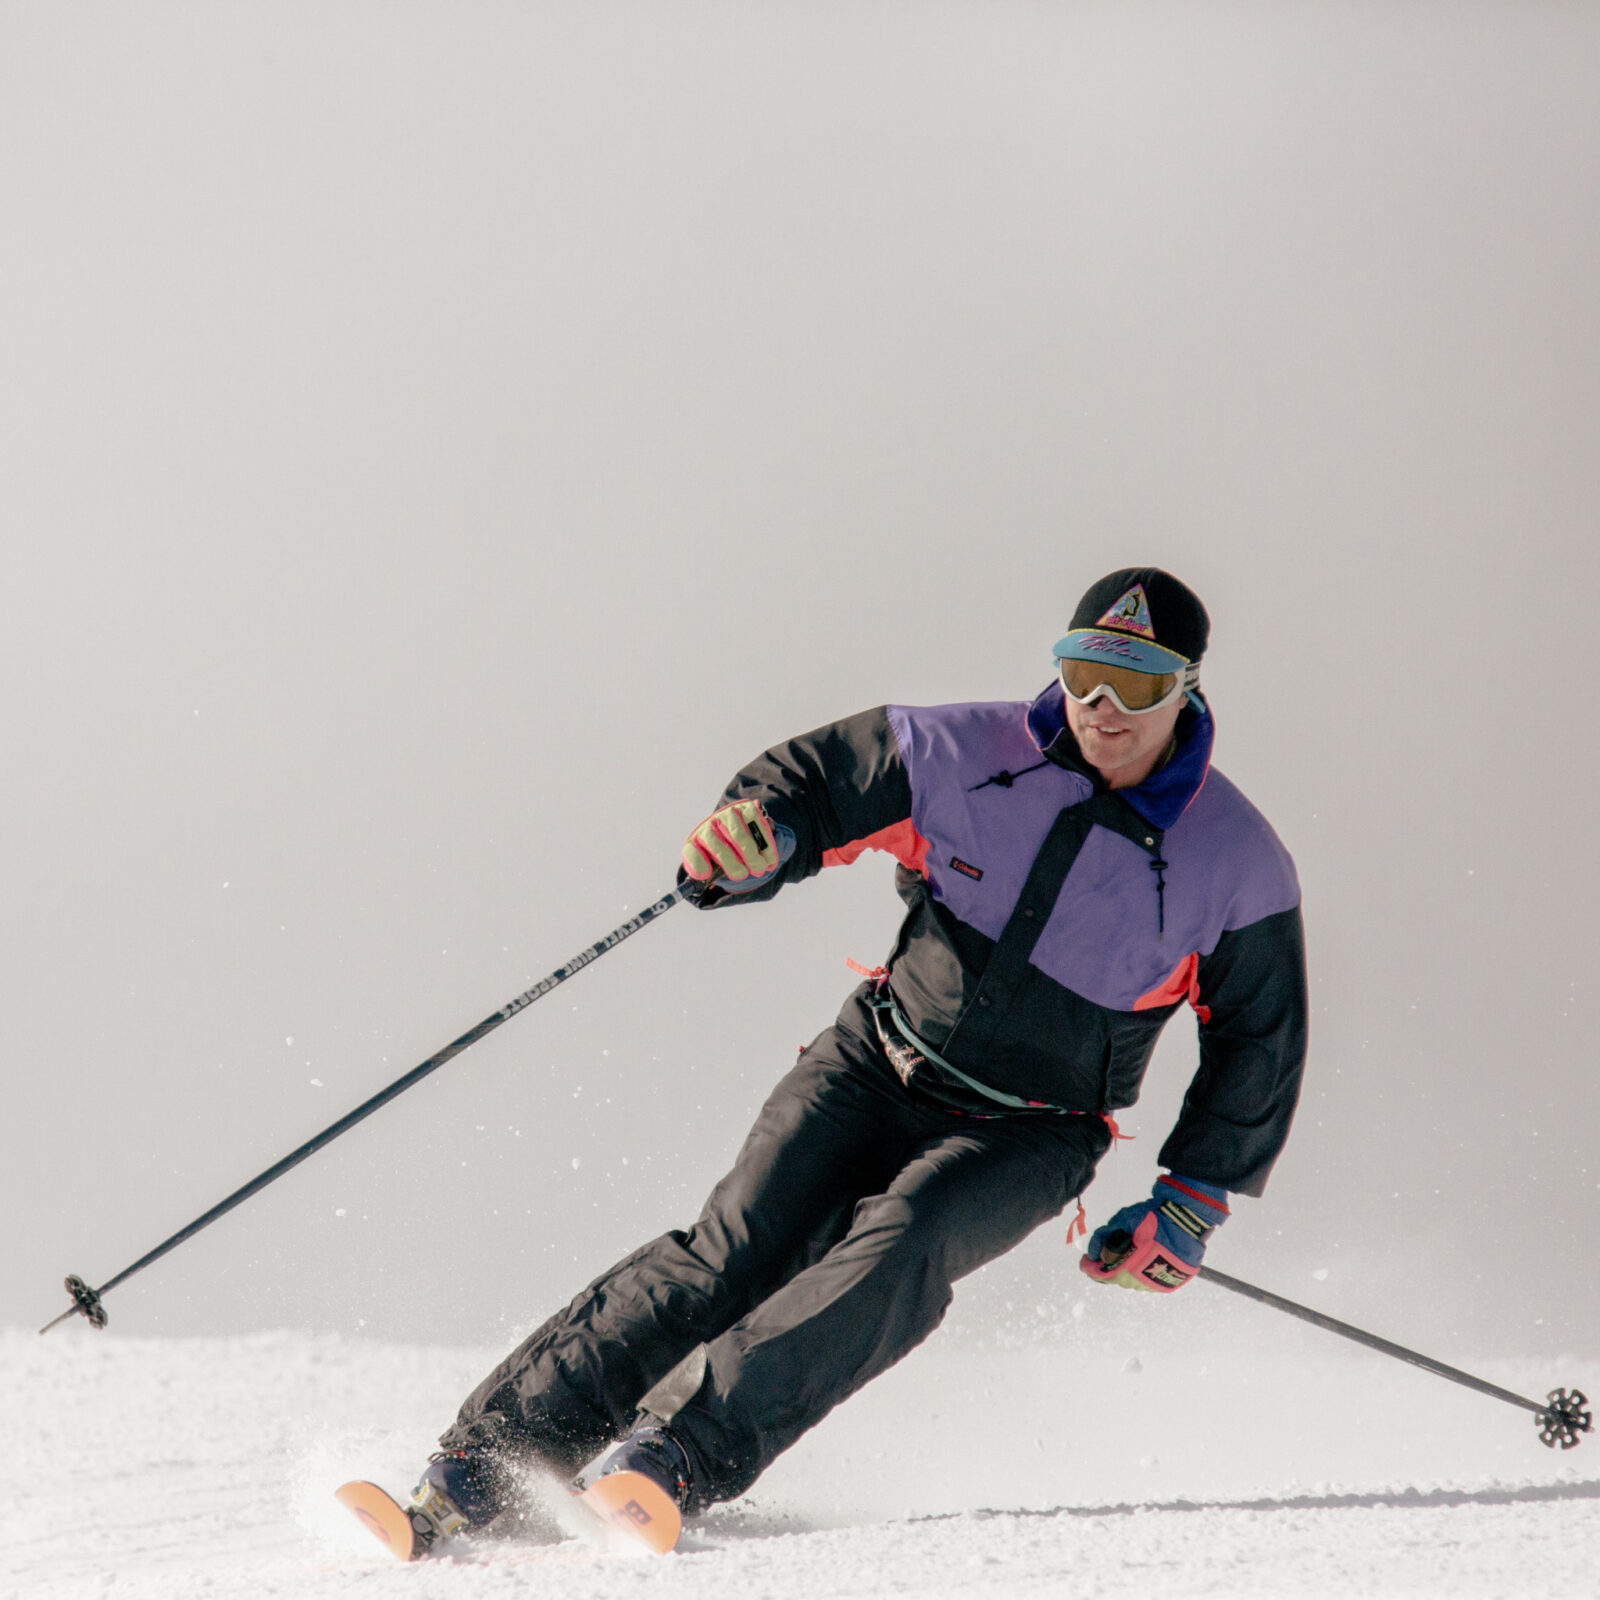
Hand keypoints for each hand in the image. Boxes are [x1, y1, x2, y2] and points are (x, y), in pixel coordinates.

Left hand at [681, 800, 781, 886]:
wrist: (744, 829)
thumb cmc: (728, 854)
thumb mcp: (716, 866)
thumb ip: (711, 876)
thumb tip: (701, 884)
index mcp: (697, 843)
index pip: (691, 851)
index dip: (696, 863)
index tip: (705, 874)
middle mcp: (709, 825)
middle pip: (715, 844)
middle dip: (731, 862)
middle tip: (742, 875)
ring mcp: (728, 815)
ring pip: (737, 835)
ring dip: (750, 854)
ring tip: (760, 869)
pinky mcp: (746, 808)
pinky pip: (755, 825)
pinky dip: (765, 844)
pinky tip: (770, 859)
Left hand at [1078, 1174, 1228, 1292]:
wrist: (1188, 1222)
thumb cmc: (1154, 1219)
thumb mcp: (1122, 1221)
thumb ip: (1104, 1237)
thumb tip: (1094, 1252)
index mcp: (1125, 1268)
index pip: (1098, 1274)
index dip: (1088, 1266)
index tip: (1085, 1259)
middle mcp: (1138, 1282)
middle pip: (1114, 1278)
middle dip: (1107, 1264)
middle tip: (1106, 1250)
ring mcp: (1154, 1285)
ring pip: (1130, 1281)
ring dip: (1125, 1268)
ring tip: (1128, 1251)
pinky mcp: (1167, 1285)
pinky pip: (1146, 1281)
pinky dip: (1140, 1271)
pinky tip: (1143, 1257)